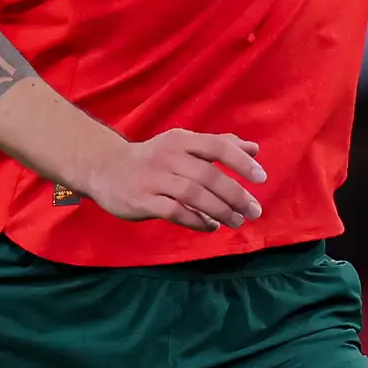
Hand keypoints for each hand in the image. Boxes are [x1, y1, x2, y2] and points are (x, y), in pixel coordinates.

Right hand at [90, 129, 266, 229]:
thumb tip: (255, 150)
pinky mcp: (143, 201)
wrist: (105, 169)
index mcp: (182, 140)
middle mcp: (168, 156)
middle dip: (235, 194)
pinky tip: (210, 226)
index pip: (217, 146)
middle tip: (253, 210)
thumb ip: (219, 146)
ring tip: (235, 221)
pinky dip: (196, 221)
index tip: (261, 178)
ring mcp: (154, 179)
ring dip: (219, 210)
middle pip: (208, 175)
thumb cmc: (153, 159)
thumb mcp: (183, 145)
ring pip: (193, 195)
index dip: (241, 162)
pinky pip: (175, 212)